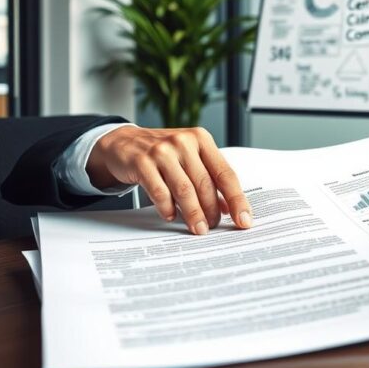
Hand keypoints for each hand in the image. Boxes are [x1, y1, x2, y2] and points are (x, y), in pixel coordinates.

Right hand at [86, 126, 251, 234]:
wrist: (124, 142)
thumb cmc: (162, 152)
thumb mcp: (189, 158)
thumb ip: (208, 178)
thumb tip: (227, 207)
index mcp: (201, 139)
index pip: (226, 173)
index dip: (237, 199)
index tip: (244, 219)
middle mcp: (183, 142)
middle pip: (206, 184)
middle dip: (212, 210)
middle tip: (214, 226)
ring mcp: (162, 151)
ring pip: (185, 190)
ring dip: (193, 214)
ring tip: (198, 228)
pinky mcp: (142, 162)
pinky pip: (160, 192)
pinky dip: (168, 208)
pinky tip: (172, 216)